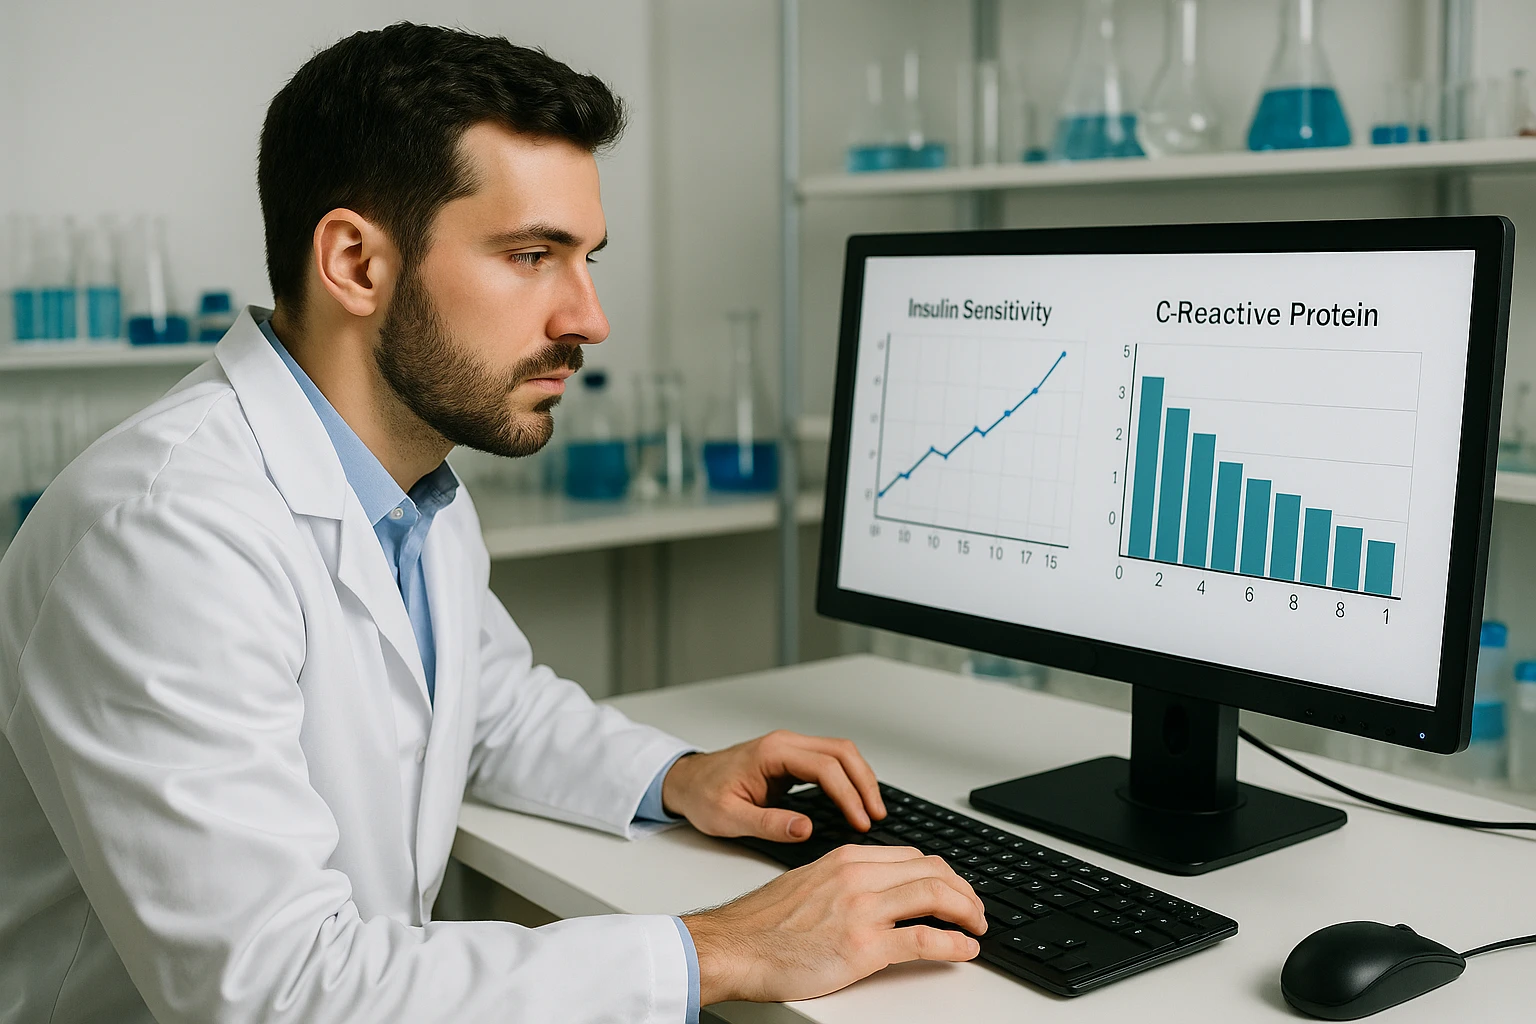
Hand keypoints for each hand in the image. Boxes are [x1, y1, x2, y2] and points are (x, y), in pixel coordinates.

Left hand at [661, 730, 885, 841]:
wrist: (687, 781)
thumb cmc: (703, 796)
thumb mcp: (730, 818)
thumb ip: (769, 824)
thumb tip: (805, 829)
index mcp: (772, 752)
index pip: (825, 767)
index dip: (848, 795)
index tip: (861, 821)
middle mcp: (785, 743)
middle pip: (842, 752)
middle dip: (864, 783)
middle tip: (877, 815)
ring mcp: (790, 748)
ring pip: (840, 753)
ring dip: (860, 778)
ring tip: (873, 810)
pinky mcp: (792, 758)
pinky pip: (830, 761)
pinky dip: (848, 778)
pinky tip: (856, 800)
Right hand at [682, 844, 985, 1003]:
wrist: (732, 947)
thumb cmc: (761, 924)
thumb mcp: (807, 884)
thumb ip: (843, 882)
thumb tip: (874, 893)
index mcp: (845, 859)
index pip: (912, 856)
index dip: (943, 874)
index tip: (954, 889)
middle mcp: (857, 877)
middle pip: (931, 871)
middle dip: (964, 890)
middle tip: (975, 910)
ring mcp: (862, 909)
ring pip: (935, 896)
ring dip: (967, 913)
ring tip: (977, 928)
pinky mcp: (863, 946)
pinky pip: (924, 939)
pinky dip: (953, 945)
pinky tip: (965, 951)